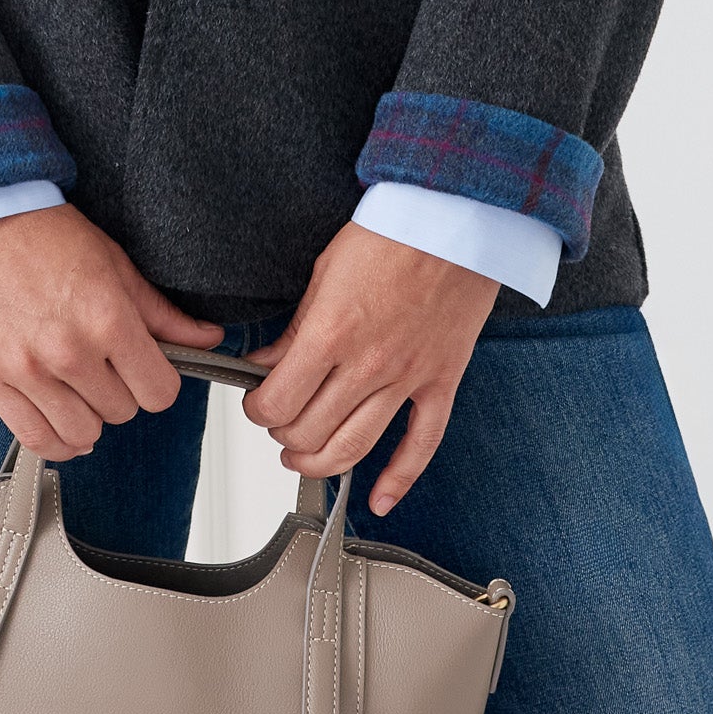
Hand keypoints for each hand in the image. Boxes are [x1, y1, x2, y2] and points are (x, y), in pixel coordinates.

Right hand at [0, 201, 223, 461]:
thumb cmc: (43, 232)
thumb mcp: (115, 263)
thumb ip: (161, 311)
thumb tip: (207, 338)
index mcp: (107, 317)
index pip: (158, 392)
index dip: (159, 382)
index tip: (149, 370)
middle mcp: (69, 350)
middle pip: (122, 412)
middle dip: (122, 391)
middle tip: (108, 364)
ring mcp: (28, 370)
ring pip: (82, 433)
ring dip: (90, 415)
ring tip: (82, 385)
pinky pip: (36, 439)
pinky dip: (58, 440)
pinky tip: (63, 419)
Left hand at [241, 223, 497, 515]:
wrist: (456, 216)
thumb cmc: (395, 229)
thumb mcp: (326, 270)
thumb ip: (298, 327)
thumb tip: (270, 361)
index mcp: (332, 332)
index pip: (278, 401)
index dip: (258, 410)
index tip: (256, 402)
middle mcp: (368, 364)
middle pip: (310, 432)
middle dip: (283, 435)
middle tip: (278, 422)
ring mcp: (408, 378)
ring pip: (354, 448)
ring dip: (319, 463)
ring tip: (304, 456)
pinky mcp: (441, 381)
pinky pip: (421, 445)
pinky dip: (399, 479)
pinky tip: (380, 497)